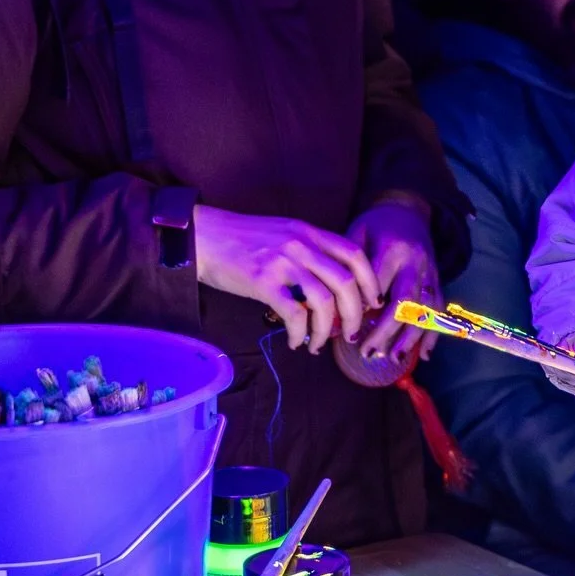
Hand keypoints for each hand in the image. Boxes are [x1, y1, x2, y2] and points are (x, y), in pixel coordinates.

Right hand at [193, 205, 380, 352]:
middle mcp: (301, 244)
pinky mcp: (262, 282)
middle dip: (356, 314)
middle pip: (346, 283)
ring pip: (324, 302)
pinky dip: (300, 334)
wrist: (202, 236)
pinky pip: (294, 314)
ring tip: (318, 344)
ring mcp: (282, 262)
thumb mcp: (284, 232)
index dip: (370, 280)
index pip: (354, 254)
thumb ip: (309, 249)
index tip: (372, 302)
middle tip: (351, 333)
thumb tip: (333, 281)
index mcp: (309, 232)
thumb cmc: (242, 239)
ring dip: (327, 330)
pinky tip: (295, 342)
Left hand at [346, 193, 439, 362]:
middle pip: (404, 302)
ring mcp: (429, 273)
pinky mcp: (437, 280)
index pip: (377, 285)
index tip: (346, 327)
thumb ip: (345, 263)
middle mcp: (414, 263)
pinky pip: (439, 310)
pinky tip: (424, 355)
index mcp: (391, 249)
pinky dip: (434, 334)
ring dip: (410, 337)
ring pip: (425, 310)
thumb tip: (327, 301)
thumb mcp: (356, 232)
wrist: (408, 209)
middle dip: (387, 330)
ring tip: (393, 358)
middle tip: (368, 351)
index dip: (362, 308)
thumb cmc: (375, 225)